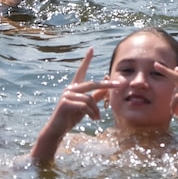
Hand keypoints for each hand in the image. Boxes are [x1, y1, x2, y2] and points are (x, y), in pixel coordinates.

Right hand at [29, 48, 115, 162]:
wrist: (57, 129)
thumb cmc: (71, 117)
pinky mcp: (65, 103)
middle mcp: (70, 88)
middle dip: (106, 85)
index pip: (81, 70)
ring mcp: (67, 95)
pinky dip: (92, 113)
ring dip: (97, 110)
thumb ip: (96, 97)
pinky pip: (85, 106)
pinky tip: (94, 119)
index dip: (86, 60)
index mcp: (75, 87)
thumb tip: (107, 88)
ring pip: (89, 99)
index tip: (91, 49)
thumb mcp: (86, 106)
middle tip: (119, 85)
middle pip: (92, 84)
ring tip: (98, 118)